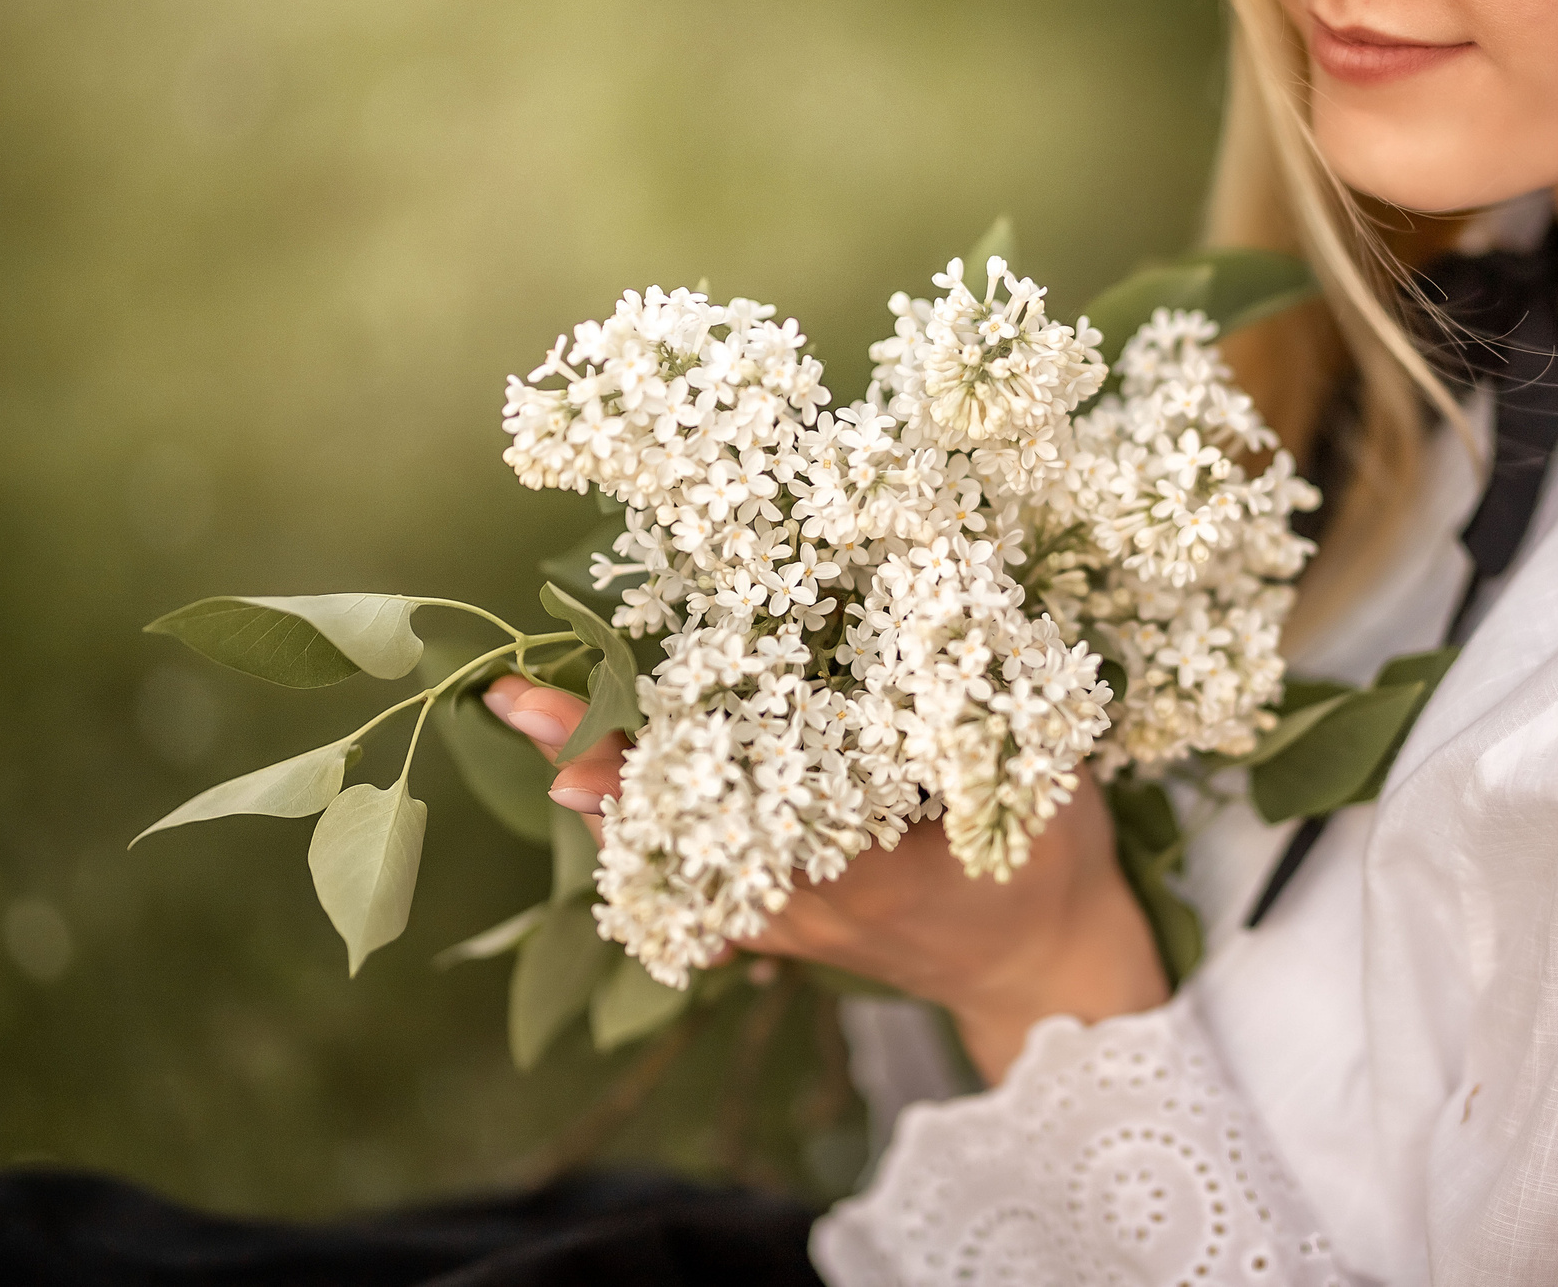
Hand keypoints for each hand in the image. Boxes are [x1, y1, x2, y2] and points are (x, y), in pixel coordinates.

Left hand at [480, 676, 1169, 1082]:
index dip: (646, 753)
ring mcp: (785, 918)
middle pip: (668, 825)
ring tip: (529, 716)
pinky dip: (649, 824)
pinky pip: (697, 870)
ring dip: (606, 786)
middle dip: (590, 758)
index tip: (565, 719)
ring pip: (670, 852)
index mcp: (855, 864)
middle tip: (507, 698)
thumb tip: (946, 585)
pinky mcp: (785, 922)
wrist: (1046, 972)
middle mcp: (799, 898)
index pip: (728, 800)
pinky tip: (602, 781)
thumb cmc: (1050, 866)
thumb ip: (979, 706)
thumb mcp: (1033, 777)